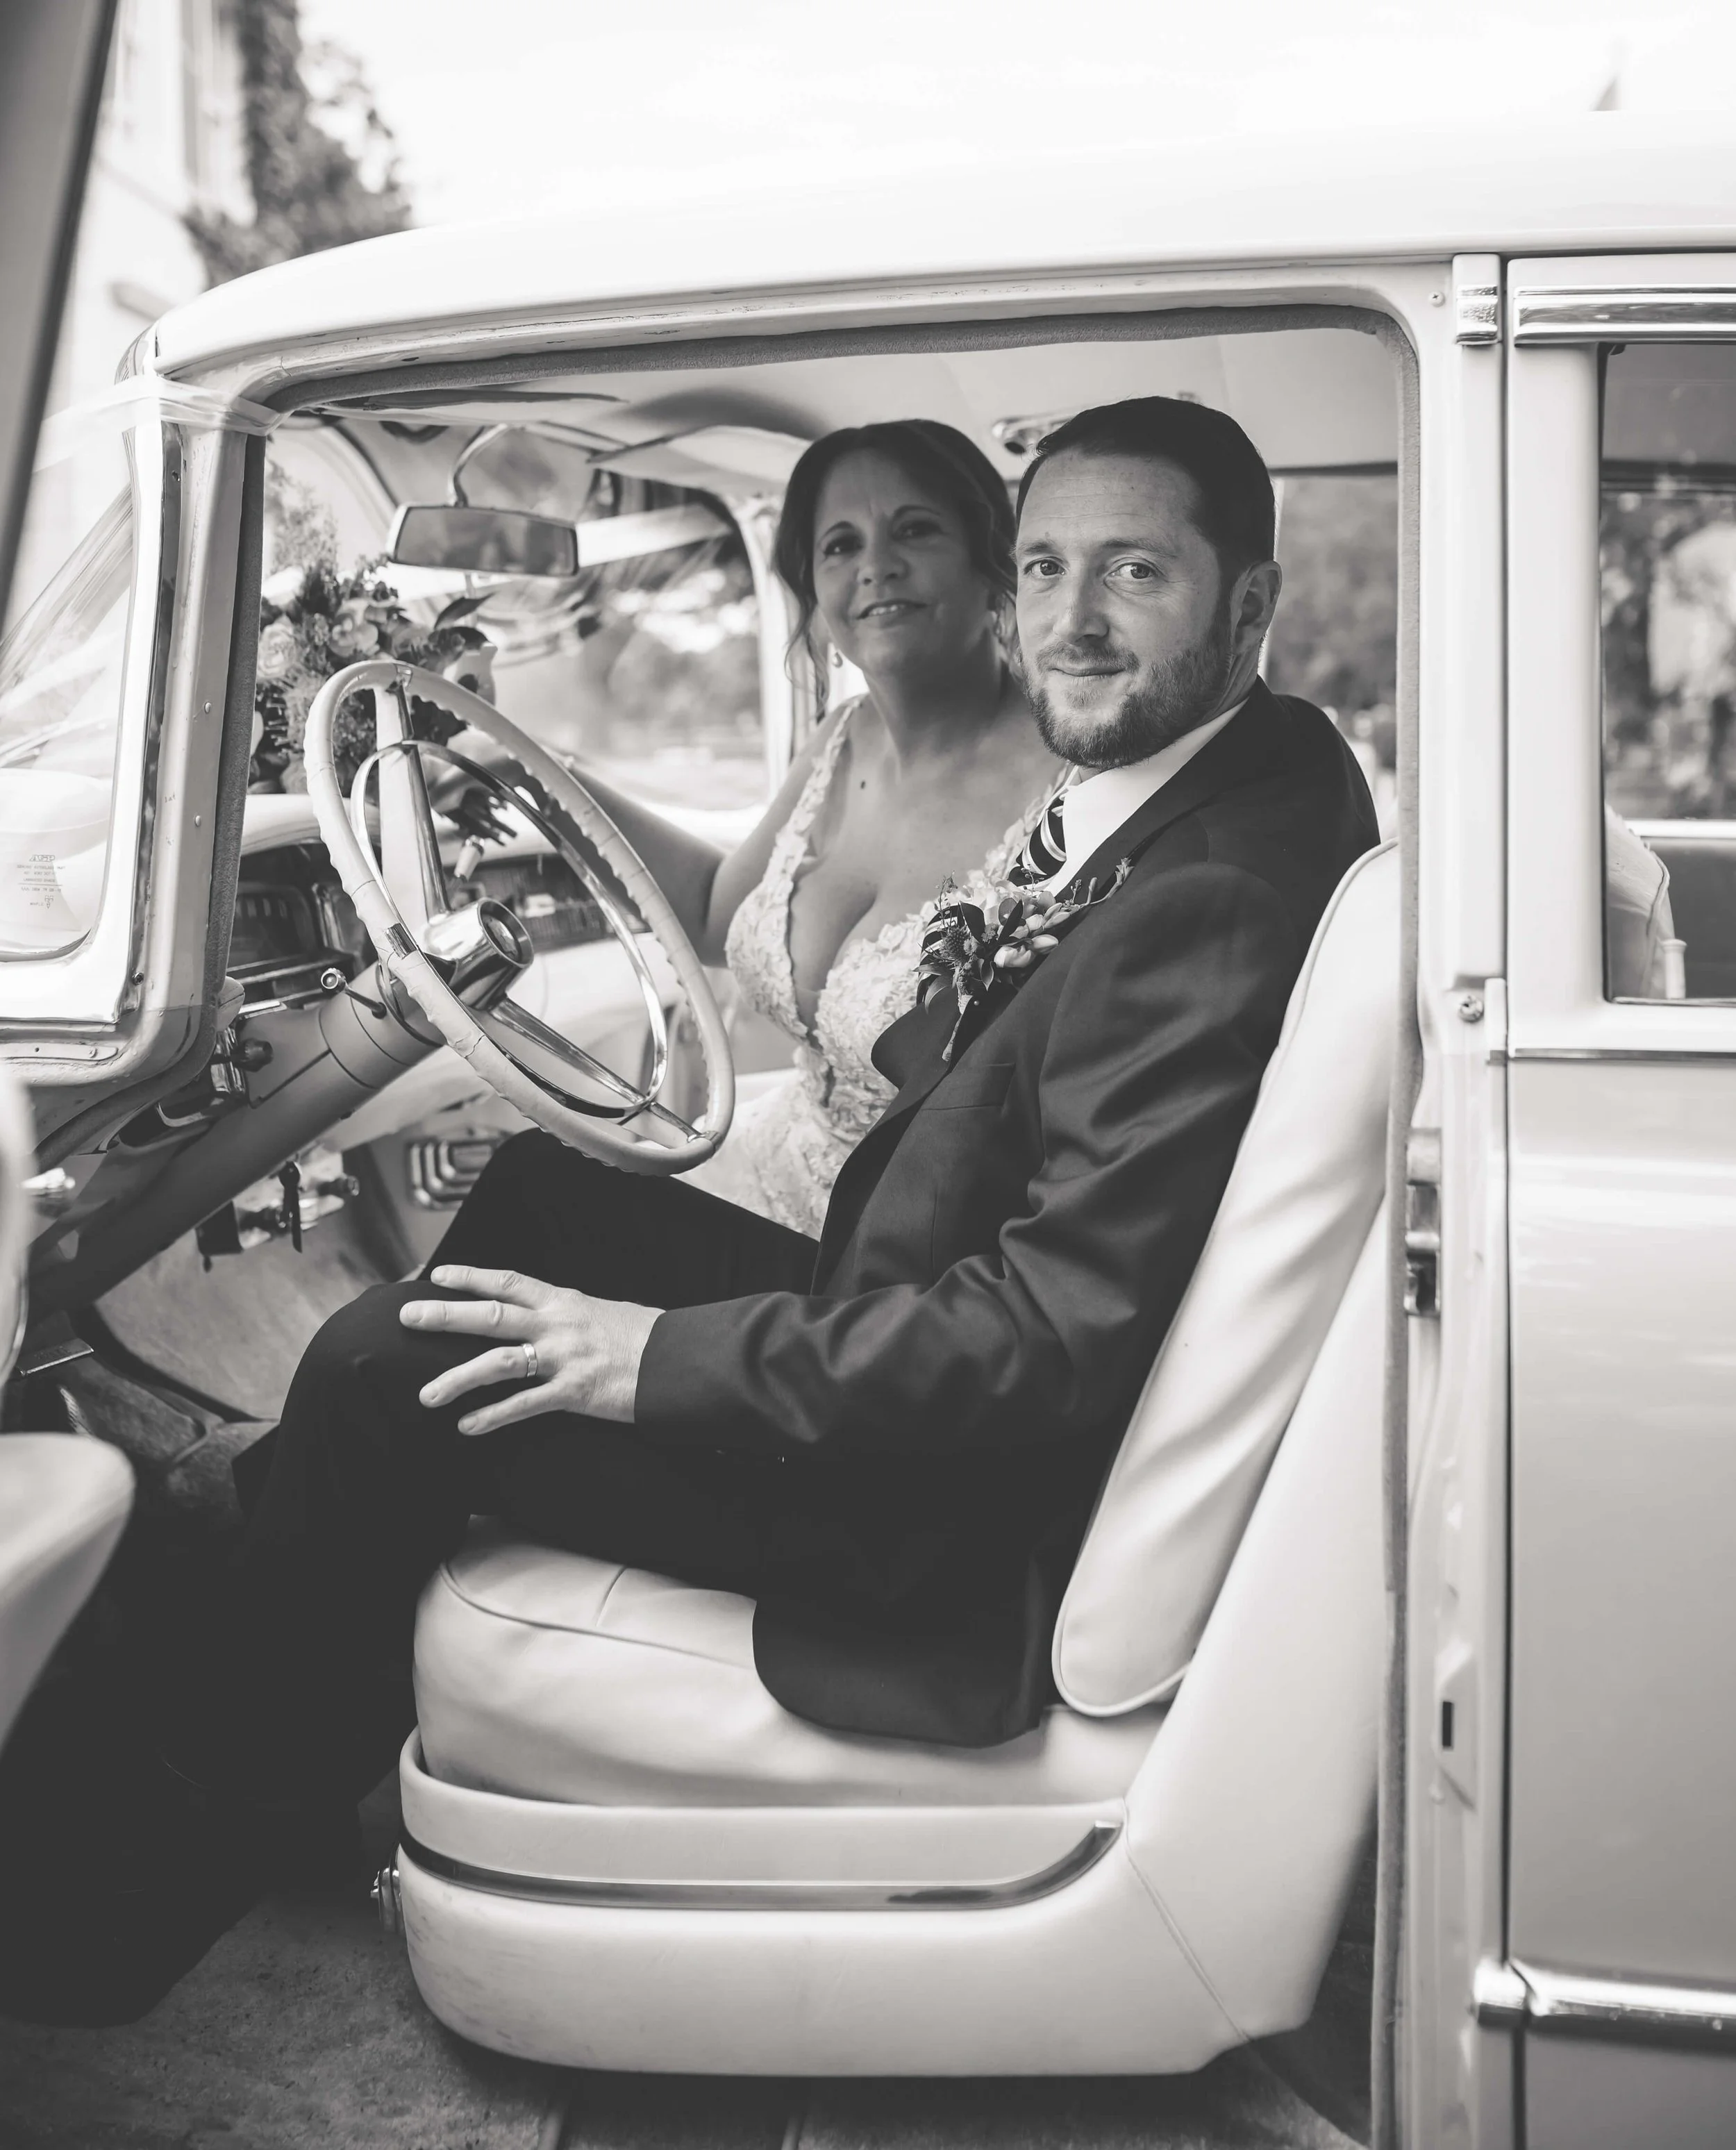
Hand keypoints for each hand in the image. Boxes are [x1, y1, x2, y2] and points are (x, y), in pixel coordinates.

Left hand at [400, 1265, 660, 1432]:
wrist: (680, 1360)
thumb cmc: (646, 1339)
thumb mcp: (604, 1314)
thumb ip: (570, 1317)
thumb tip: (547, 1319)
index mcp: (564, 1302)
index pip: (508, 1282)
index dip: (471, 1277)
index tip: (438, 1276)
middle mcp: (557, 1325)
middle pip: (491, 1316)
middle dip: (446, 1316)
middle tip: (408, 1317)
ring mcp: (563, 1358)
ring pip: (499, 1363)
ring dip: (458, 1378)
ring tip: (426, 1394)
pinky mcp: (574, 1392)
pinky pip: (525, 1405)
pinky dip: (493, 1416)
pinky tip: (467, 1426)